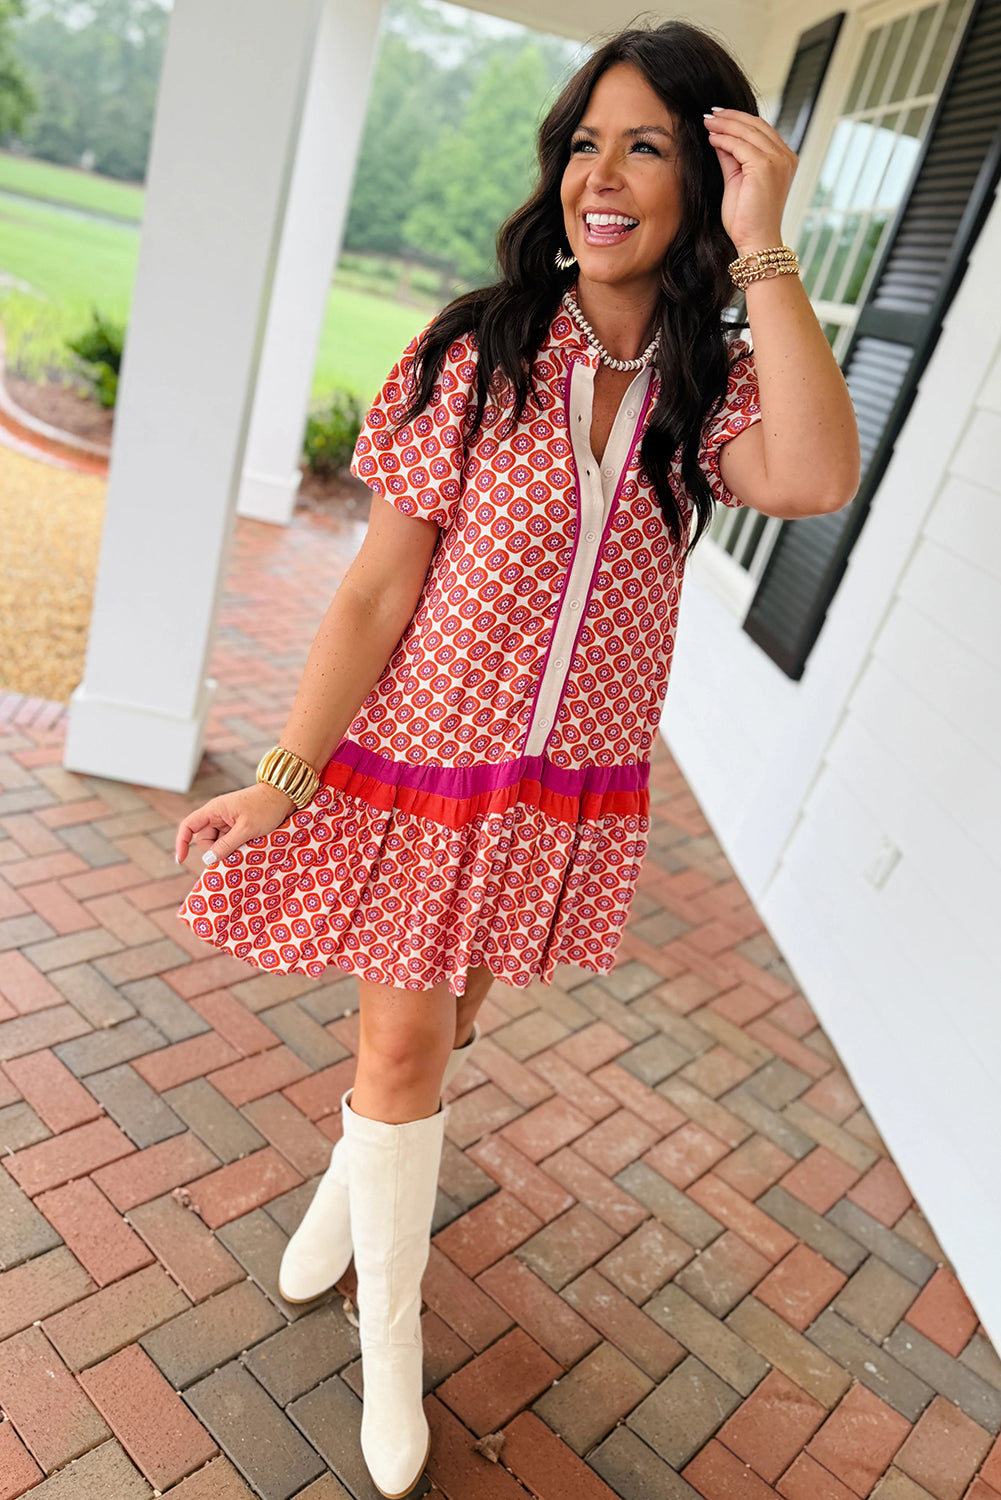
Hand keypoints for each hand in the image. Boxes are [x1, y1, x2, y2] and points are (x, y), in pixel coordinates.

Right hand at [175, 780, 297, 866]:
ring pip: (217, 841)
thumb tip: (207, 860)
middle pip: (204, 838)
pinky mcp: (236, 824)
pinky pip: (228, 839)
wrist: (284, 796)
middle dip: (215, 849)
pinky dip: (234, 845)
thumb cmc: (266, 808)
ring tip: (246, 845)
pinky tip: (247, 845)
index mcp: (214, 810)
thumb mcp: (246, 830)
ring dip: (227, 848)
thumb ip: (226, 846)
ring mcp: (226, 819)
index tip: (181, 860)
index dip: (181, 842)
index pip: (188, 826)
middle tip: (236, 851)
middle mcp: (217, 814)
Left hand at [702, 108, 797, 254]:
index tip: (719, 117)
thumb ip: (732, 158)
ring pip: (747, 132)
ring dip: (725, 125)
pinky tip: (711, 138)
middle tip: (710, 114)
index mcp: (784, 159)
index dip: (740, 120)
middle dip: (730, 117)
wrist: (756, 241)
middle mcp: (785, 157)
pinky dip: (724, 139)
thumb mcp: (738, 181)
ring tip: (707, 122)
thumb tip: (719, 137)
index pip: (761, 130)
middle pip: (756, 125)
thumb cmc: (747, 219)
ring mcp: (777, 161)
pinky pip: (741, 145)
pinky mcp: (765, 167)